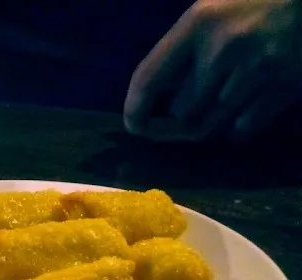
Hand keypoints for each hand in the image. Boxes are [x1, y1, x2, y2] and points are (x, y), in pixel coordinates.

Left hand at [124, 0, 301, 140]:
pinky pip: (243, 129)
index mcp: (198, 23)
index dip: (134, 109)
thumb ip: (185, 46)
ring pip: (211, 123)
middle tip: (195, 101)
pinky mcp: (284, 88)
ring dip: (210, 121)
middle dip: (184, 112)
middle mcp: (222, 49)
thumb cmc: (255, 1)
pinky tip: (242, 112)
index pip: (148, 77)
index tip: (134, 126)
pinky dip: (237, 128)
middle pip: (182, 110)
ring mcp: (255, 71)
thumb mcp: (211, 10)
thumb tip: (160, 92)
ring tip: (221, 101)